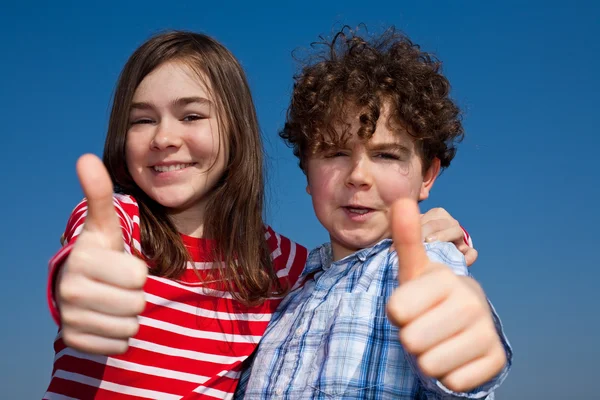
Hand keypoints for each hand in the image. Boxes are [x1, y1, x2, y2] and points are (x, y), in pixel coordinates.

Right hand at [57, 154, 147, 354]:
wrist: (80, 286)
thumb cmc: (102, 253)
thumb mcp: (105, 226)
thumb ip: (99, 194)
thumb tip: (86, 158)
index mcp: (82, 260)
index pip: (139, 277)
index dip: (138, 272)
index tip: (123, 265)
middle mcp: (70, 291)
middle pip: (136, 303)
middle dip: (136, 295)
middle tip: (120, 285)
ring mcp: (70, 318)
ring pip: (130, 327)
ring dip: (130, 316)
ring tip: (115, 300)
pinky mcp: (74, 340)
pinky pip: (119, 345)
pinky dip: (120, 335)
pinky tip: (108, 319)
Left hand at [387, 199, 505, 391]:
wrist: (461, 323)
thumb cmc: (427, 294)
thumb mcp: (412, 269)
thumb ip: (406, 238)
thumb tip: (402, 200)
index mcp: (446, 278)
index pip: (396, 311)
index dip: (396, 314)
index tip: (408, 305)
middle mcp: (472, 302)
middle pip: (412, 341)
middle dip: (410, 338)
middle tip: (421, 325)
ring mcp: (487, 332)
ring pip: (430, 365)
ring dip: (426, 358)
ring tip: (434, 340)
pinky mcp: (495, 361)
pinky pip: (453, 382)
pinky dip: (446, 375)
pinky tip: (453, 356)